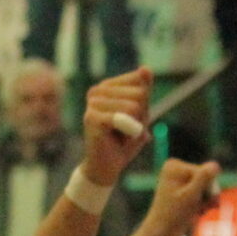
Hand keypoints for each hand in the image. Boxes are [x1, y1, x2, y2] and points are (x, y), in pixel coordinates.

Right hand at [78, 67, 153, 187]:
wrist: (106, 167)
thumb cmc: (124, 140)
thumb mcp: (141, 111)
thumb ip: (144, 89)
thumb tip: (146, 67)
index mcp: (108, 85)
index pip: (140, 82)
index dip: (143, 104)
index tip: (131, 119)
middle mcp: (97, 90)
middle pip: (140, 94)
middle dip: (140, 116)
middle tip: (126, 130)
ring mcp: (92, 103)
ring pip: (133, 106)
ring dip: (134, 126)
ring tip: (120, 135)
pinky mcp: (91, 117)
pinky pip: (122, 118)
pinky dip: (127, 132)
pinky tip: (116, 139)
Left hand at [137, 157, 220, 235]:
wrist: (161, 234)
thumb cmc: (173, 216)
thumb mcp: (190, 196)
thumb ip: (204, 179)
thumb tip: (215, 164)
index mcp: (174, 166)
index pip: (205, 172)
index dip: (205, 189)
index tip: (192, 201)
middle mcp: (176, 168)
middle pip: (207, 177)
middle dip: (207, 195)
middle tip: (199, 209)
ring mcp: (181, 177)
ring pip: (208, 186)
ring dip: (207, 200)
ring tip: (197, 211)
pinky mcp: (185, 187)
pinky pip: (204, 191)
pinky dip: (204, 202)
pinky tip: (198, 211)